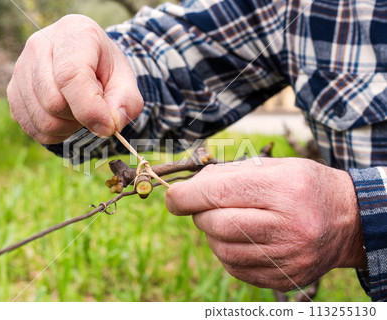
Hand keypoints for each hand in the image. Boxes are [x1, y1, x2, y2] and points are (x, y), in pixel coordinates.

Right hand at [7, 14, 142, 143]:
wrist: (87, 61)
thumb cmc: (106, 70)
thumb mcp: (125, 81)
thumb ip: (124, 102)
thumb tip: (109, 125)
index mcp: (73, 32)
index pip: (70, 75)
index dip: (89, 109)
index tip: (107, 127)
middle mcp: (39, 45)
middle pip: (53, 101)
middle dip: (80, 117)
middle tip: (95, 109)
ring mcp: (21, 67)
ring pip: (42, 119)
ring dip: (68, 127)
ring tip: (80, 111)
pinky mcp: (13, 90)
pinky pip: (32, 127)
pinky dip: (54, 133)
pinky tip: (66, 119)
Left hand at [165, 158, 366, 291]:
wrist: (347, 219)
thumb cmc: (303, 185)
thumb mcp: (273, 167)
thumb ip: (227, 175)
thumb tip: (186, 190)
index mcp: (284, 188)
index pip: (221, 193)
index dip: (187, 196)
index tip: (172, 197)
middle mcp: (290, 225)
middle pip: (218, 224)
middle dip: (200, 214)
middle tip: (205, 206)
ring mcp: (289, 256)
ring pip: (224, 250)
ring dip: (212, 234)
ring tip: (225, 220)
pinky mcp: (286, 277)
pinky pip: (237, 268)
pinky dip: (227, 252)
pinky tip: (239, 239)